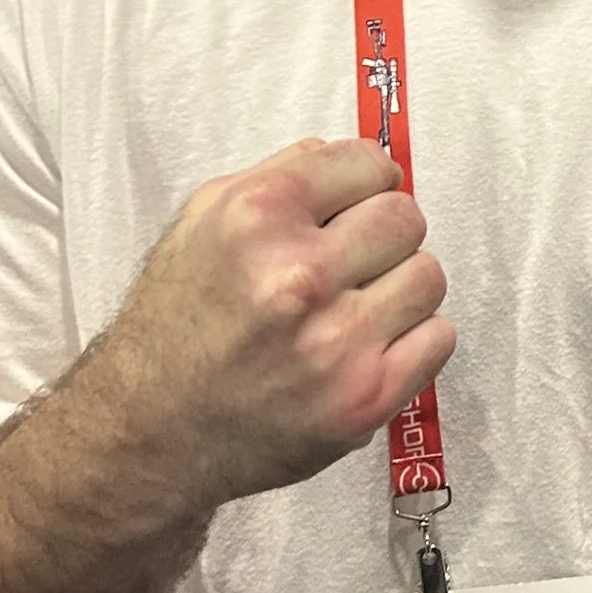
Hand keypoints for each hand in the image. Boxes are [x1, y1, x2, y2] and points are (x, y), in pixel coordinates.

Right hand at [93, 139, 450, 514]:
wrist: (152, 434)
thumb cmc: (176, 326)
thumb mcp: (200, 224)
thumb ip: (278, 176)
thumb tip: (351, 158)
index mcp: (257, 216)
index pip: (368, 163)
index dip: (363, 183)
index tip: (355, 203)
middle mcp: (300, 274)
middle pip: (406, 218)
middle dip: (382, 235)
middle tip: (350, 262)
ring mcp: (337, 341)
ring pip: (428, 276)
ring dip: (399, 287)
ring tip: (354, 308)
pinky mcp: (365, 397)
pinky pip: (439, 338)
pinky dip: (412, 340)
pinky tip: (367, 347)